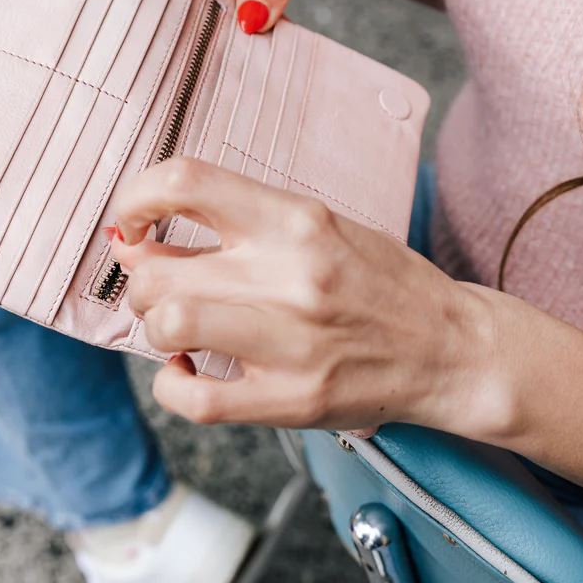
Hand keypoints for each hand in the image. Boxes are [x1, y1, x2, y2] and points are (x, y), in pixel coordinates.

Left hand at [109, 157, 497, 430]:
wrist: (450, 347)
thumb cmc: (380, 280)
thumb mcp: (319, 224)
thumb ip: (239, 221)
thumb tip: (141, 233)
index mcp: (296, 218)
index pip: (184, 182)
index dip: (135, 198)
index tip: (131, 220)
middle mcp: (290, 274)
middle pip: (159, 267)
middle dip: (141, 277)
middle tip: (159, 282)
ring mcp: (290, 341)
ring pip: (167, 324)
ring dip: (155, 326)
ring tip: (177, 326)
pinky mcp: (291, 400)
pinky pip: (193, 398)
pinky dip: (172, 386)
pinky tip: (190, 373)